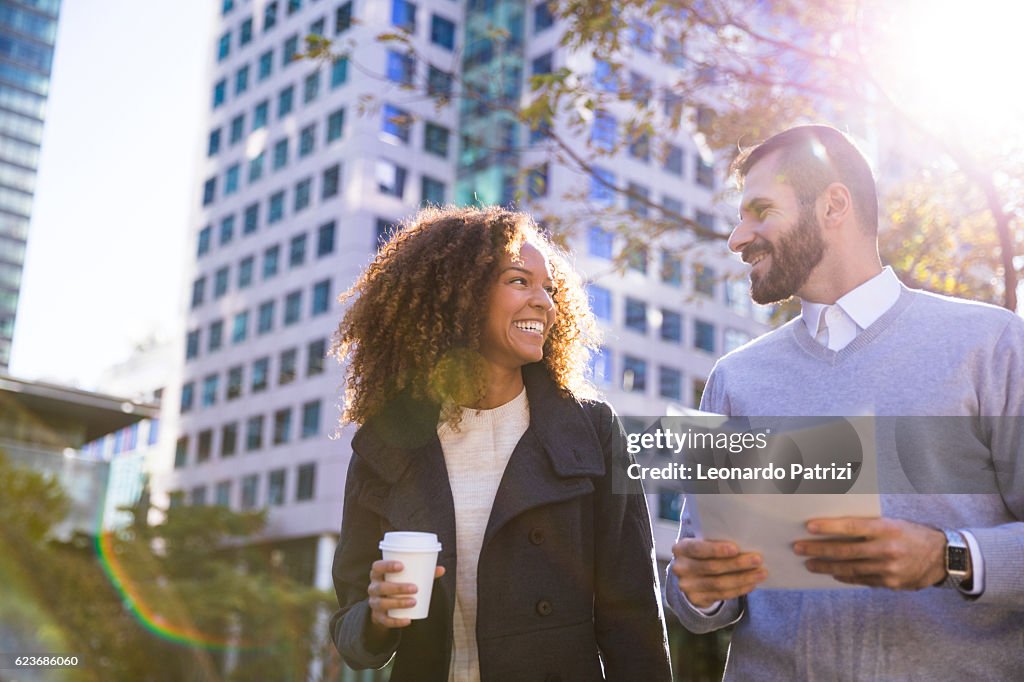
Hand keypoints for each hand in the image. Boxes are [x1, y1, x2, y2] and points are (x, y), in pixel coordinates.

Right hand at [367, 561, 445, 632]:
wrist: (384, 606)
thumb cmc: (398, 584)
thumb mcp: (406, 577)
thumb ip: (423, 572)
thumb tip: (442, 569)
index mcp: (378, 574)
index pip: (377, 567)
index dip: (387, 565)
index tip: (402, 566)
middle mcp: (373, 588)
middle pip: (381, 587)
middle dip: (398, 587)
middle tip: (415, 588)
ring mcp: (374, 603)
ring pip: (382, 603)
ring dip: (398, 603)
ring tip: (414, 602)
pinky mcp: (378, 616)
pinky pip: (385, 620)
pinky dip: (396, 621)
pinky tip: (408, 620)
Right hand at [670, 538, 766, 608]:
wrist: (690, 576)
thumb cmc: (703, 554)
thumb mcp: (702, 543)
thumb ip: (715, 542)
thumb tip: (745, 542)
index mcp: (681, 549)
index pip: (697, 549)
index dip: (716, 549)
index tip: (736, 548)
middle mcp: (681, 568)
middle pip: (712, 567)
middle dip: (737, 564)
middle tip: (758, 559)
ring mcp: (688, 586)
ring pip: (719, 583)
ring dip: (743, 578)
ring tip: (761, 573)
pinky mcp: (697, 599)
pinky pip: (722, 595)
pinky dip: (740, 589)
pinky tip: (752, 583)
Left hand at [793, 517, 946, 589]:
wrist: (943, 557)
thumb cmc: (911, 534)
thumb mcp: (892, 523)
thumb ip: (867, 525)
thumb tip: (834, 524)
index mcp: (886, 528)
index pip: (851, 526)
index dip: (829, 527)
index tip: (809, 527)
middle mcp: (887, 549)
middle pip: (845, 550)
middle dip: (818, 549)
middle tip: (798, 548)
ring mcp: (889, 569)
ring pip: (850, 568)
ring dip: (826, 566)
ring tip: (809, 563)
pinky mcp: (890, 583)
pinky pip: (861, 580)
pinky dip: (845, 577)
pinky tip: (832, 574)